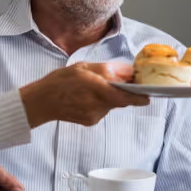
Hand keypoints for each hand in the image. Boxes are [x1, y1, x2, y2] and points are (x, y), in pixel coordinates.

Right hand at [18, 62, 148, 126]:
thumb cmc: (59, 82)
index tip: (149, 94)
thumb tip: (128, 72)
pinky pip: (103, 110)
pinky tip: (86, 97)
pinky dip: (100, 103)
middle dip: (121, 92)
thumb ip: (107, 70)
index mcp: (97, 90)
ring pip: (111, 105)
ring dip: (108, 97)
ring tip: (91, 88)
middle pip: (120, 100)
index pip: (126, 98)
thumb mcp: (83, 68)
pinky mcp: (90, 122)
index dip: (140, 97)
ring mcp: (94, 116)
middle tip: (115, 81)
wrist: (41, 102)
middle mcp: (98, 106)